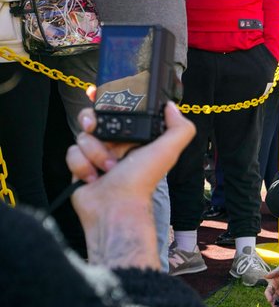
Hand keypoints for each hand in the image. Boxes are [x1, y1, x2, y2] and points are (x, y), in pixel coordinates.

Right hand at [66, 102, 195, 268]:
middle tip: (96, 129)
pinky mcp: (80, 166)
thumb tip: (172, 108)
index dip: (109, 103)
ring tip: (107, 168)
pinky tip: (93, 177)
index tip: (100, 98)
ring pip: (82, 136)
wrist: (115, 208)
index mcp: (136, 140)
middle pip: (95, 120)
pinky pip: (71, 152)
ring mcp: (97, 156)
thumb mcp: (167, 151)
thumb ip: (179, 129)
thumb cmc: (141, 181)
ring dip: (93, 151)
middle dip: (94, 123)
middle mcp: (117, 147)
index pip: (121, 113)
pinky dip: (81, 164)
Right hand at [264, 265, 278, 306]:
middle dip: (273, 303)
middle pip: (272, 299)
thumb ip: (274, 273)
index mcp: (272, 284)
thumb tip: (265, 275)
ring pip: (278, 301)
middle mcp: (276, 290)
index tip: (270, 300)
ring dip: (278, 305)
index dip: (268, 296)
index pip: (268, 292)